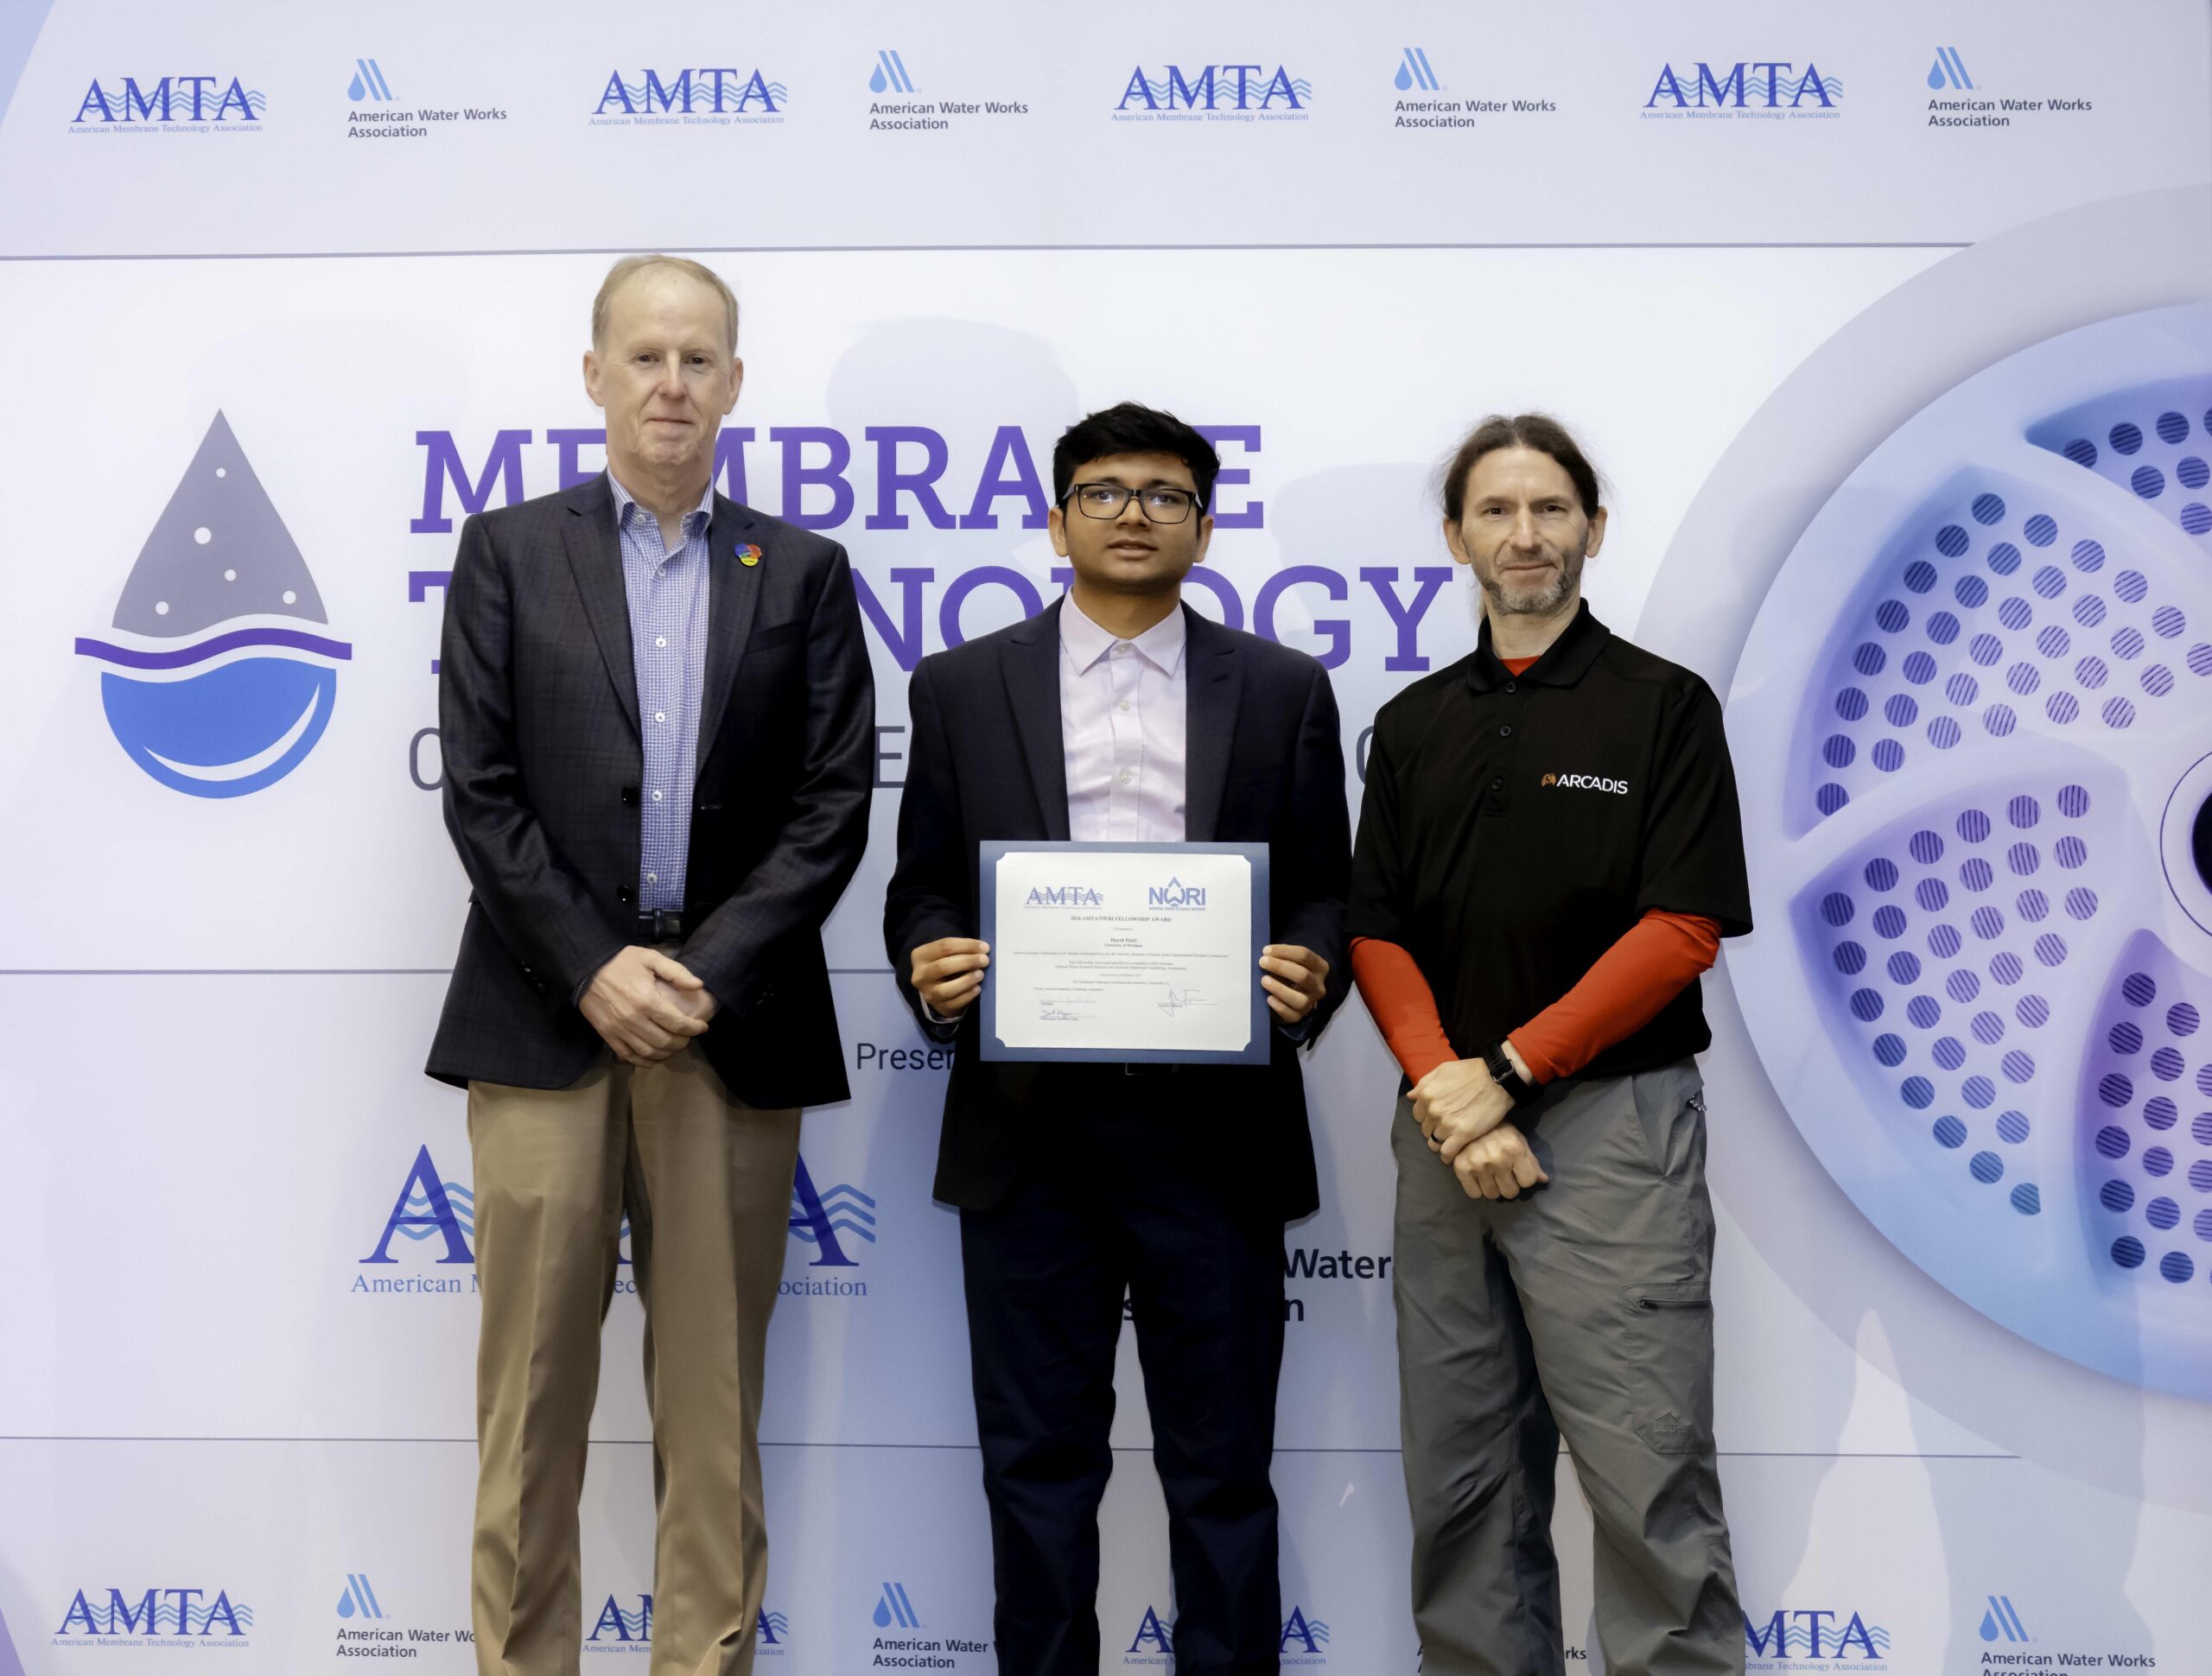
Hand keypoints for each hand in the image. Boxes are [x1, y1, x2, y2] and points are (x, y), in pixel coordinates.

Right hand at [580, 945, 712, 1066]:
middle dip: (682, 1042)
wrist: (586, 967)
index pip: (678, 1023)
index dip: (694, 1028)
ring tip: (675, 1046)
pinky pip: (629, 1056)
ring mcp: (619, 1030)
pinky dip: (644, 1061)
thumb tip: (698, 985)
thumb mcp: (650, 958)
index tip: (702, 1027)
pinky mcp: (607, 1035)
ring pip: (649, 1052)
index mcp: (647, 1000)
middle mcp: (634, 1019)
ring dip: (666, 1054)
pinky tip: (654, 1057)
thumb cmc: (621, 961)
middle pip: (665, 1041)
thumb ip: (676, 972)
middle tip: (689, 1037)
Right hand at [910, 937, 989, 1017]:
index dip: (967, 945)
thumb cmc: (945, 963)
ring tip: (980, 974)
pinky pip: (954, 1003)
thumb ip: (961, 949)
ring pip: (946, 989)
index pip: (944, 946)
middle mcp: (920, 975)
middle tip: (984, 960)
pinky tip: (977, 988)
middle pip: (943, 966)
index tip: (984, 947)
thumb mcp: (946, 952)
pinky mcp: (938, 1006)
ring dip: (966, 981)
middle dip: (967, 962)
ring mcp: (928, 993)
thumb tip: (983, 949)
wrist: (936, 986)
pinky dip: (967, 996)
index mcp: (920, 956)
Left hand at [1259, 944, 1328, 1023]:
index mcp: (1320, 968)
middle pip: (1303, 976)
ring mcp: (1310, 1003)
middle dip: (1281, 967)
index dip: (1285, 951)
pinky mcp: (1299, 1016)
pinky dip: (1279, 1007)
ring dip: (1280, 989)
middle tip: (1263, 962)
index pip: (1305, 956)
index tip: (1266, 951)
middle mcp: (1318, 986)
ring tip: (1264, 980)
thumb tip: (1267, 954)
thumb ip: (1283, 956)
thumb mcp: (1291, 961)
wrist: (1292, 997)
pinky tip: (1269, 999)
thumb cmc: (1290, 973)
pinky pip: (1291, 1015)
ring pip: (1299, 1000)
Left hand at [1414, 1059, 1513, 1159]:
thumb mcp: (1443, 1070)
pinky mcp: (1462, 1135)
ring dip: (1440, 1142)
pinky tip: (1451, 1155)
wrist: (1497, 1079)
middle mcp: (1433, 1112)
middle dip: (1434, 1129)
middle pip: (1425, 1129)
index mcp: (1426, 1095)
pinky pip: (1446, 1153)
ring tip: (1450, 1141)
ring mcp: (1446, 1125)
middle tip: (1447, 1127)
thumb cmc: (1471, 1071)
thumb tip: (1410, 1096)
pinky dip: (1447, 1156)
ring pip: (1433, 1143)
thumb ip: (1424, 1084)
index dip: (1427, 1116)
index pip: (1417, 1115)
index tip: (1437, 1117)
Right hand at [1451, 1122, 1548, 1200]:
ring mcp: (1478, 1165)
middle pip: (1510, 1193)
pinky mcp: (1461, 1168)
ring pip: (1492, 1195)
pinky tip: (1476, 1178)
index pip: (1528, 1182)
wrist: (1469, 1117)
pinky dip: (1476, 1189)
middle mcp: (1497, 1160)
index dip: (1524, 1178)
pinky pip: (1473, 1194)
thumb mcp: (1519, 1140)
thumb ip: (1532, 1161)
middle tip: (1503, 1175)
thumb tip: (1544, 1180)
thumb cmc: (1499, 1129)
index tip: (1518, 1171)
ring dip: (1493, 1188)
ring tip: (1489, 1175)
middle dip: (1509, 1185)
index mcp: (1514, 1151)